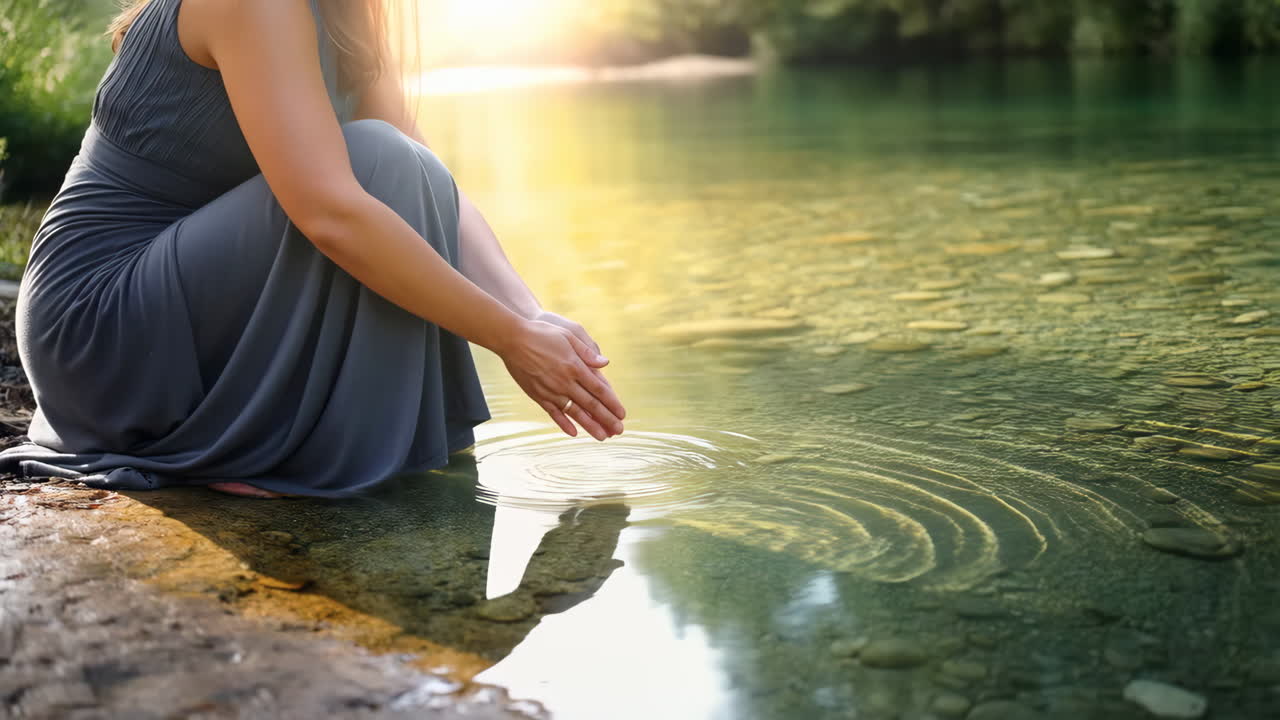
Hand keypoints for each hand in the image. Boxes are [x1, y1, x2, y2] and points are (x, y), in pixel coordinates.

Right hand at [499, 319, 625, 440]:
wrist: (512, 339)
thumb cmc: (543, 333)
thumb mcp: (569, 335)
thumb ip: (587, 352)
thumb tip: (605, 363)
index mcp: (575, 366)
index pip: (599, 389)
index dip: (612, 403)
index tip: (622, 413)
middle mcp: (565, 382)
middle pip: (591, 404)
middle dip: (607, 418)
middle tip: (619, 430)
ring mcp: (551, 390)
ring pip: (574, 412)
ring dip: (590, 425)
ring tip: (602, 437)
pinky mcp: (538, 395)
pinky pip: (553, 413)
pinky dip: (564, 423)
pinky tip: (574, 433)